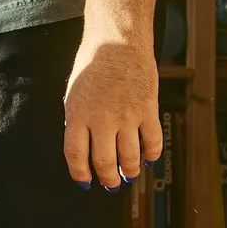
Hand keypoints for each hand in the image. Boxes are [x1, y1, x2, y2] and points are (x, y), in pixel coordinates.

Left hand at [63, 34, 161, 188]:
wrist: (118, 43)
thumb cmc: (92, 64)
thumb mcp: (73, 91)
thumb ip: (78, 118)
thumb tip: (83, 145)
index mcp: (77, 114)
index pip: (76, 154)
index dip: (80, 173)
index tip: (83, 182)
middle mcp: (102, 119)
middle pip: (105, 161)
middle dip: (108, 178)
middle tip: (110, 184)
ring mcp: (127, 116)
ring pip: (130, 157)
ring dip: (130, 171)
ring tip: (129, 175)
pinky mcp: (148, 110)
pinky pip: (153, 141)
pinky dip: (152, 155)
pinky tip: (149, 160)